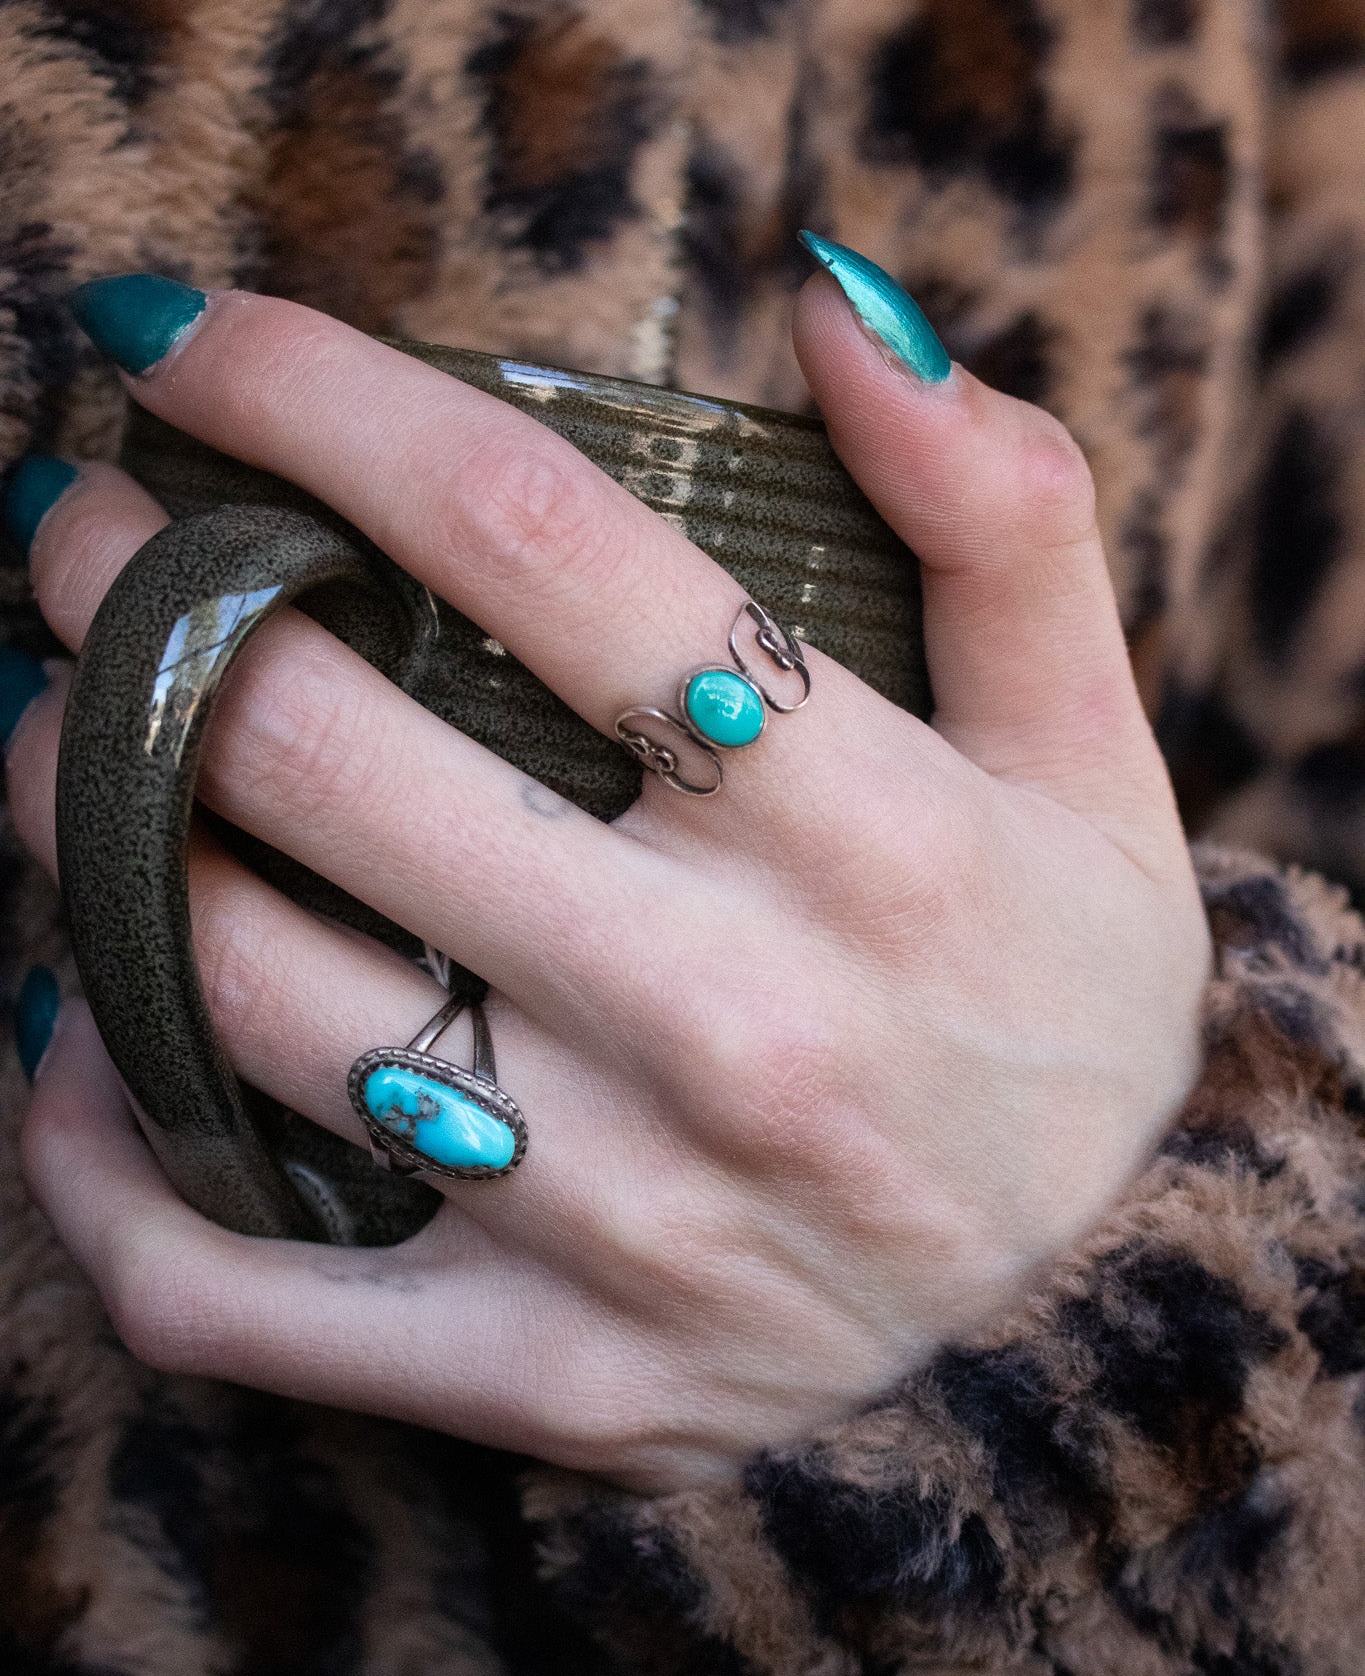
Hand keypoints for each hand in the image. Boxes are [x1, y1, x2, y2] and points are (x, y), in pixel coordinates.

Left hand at [6, 272, 1209, 1490]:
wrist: (1081, 1325)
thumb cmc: (1058, 1016)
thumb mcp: (1094, 760)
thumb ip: (1002, 516)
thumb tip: (832, 300)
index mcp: (874, 837)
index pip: (539, 541)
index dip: (316, 397)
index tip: (180, 333)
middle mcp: (736, 1028)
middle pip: (326, 756)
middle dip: (134, 597)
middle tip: (78, 529)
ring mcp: (623, 1226)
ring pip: (234, 997)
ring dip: (82, 826)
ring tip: (60, 731)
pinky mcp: (540, 1374)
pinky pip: (222, 1291)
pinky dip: (91, 1158)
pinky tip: (73, 1041)